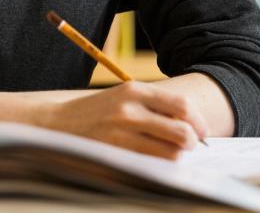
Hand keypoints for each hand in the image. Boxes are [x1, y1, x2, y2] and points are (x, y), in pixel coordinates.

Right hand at [40, 80, 207, 159]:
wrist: (56, 123)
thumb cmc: (97, 112)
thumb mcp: (123, 97)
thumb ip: (153, 106)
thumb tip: (190, 123)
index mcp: (134, 91)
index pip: (181, 105)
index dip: (198, 121)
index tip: (203, 132)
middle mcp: (129, 110)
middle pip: (181, 131)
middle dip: (192, 142)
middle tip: (189, 147)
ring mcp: (121, 135)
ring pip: (170, 154)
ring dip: (177, 157)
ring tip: (170, 155)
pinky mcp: (114, 155)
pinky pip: (151, 167)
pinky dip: (160, 168)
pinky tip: (154, 164)